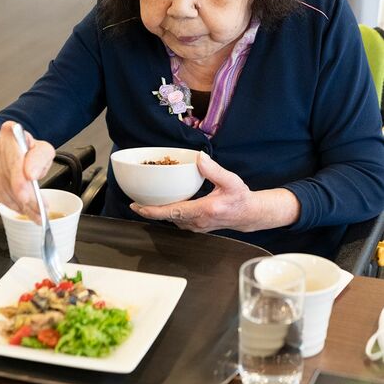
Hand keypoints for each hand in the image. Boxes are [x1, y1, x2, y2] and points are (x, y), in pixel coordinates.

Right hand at [0, 121, 54, 222]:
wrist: (14, 150)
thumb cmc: (29, 150)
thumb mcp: (43, 149)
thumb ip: (40, 158)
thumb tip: (32, 174)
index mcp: (10, 134)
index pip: (13, 155)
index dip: (20, 171)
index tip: (30, 180)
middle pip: (9, 175)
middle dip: (26, 194)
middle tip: (40, 207)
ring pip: (4, 188)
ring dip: (21, 204)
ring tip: (37, 213)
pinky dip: (13, 205)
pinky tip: (25, 210)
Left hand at [130, 152, 299, 232]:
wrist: (248, 214)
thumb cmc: (240, 198)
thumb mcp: (231, 181)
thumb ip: (214, 170)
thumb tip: (199, 157)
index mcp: (204, 210)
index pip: (172, 212)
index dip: (152, 211)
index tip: (137, 206)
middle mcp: (197, 221)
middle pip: (166, 217)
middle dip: (149, 210)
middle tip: (135, 201)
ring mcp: (195, 226)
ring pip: (170, 220)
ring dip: (157, 212)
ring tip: (144, 201)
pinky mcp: (194, 227)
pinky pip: (176, 220)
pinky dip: (166, 213)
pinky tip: (161, 204)